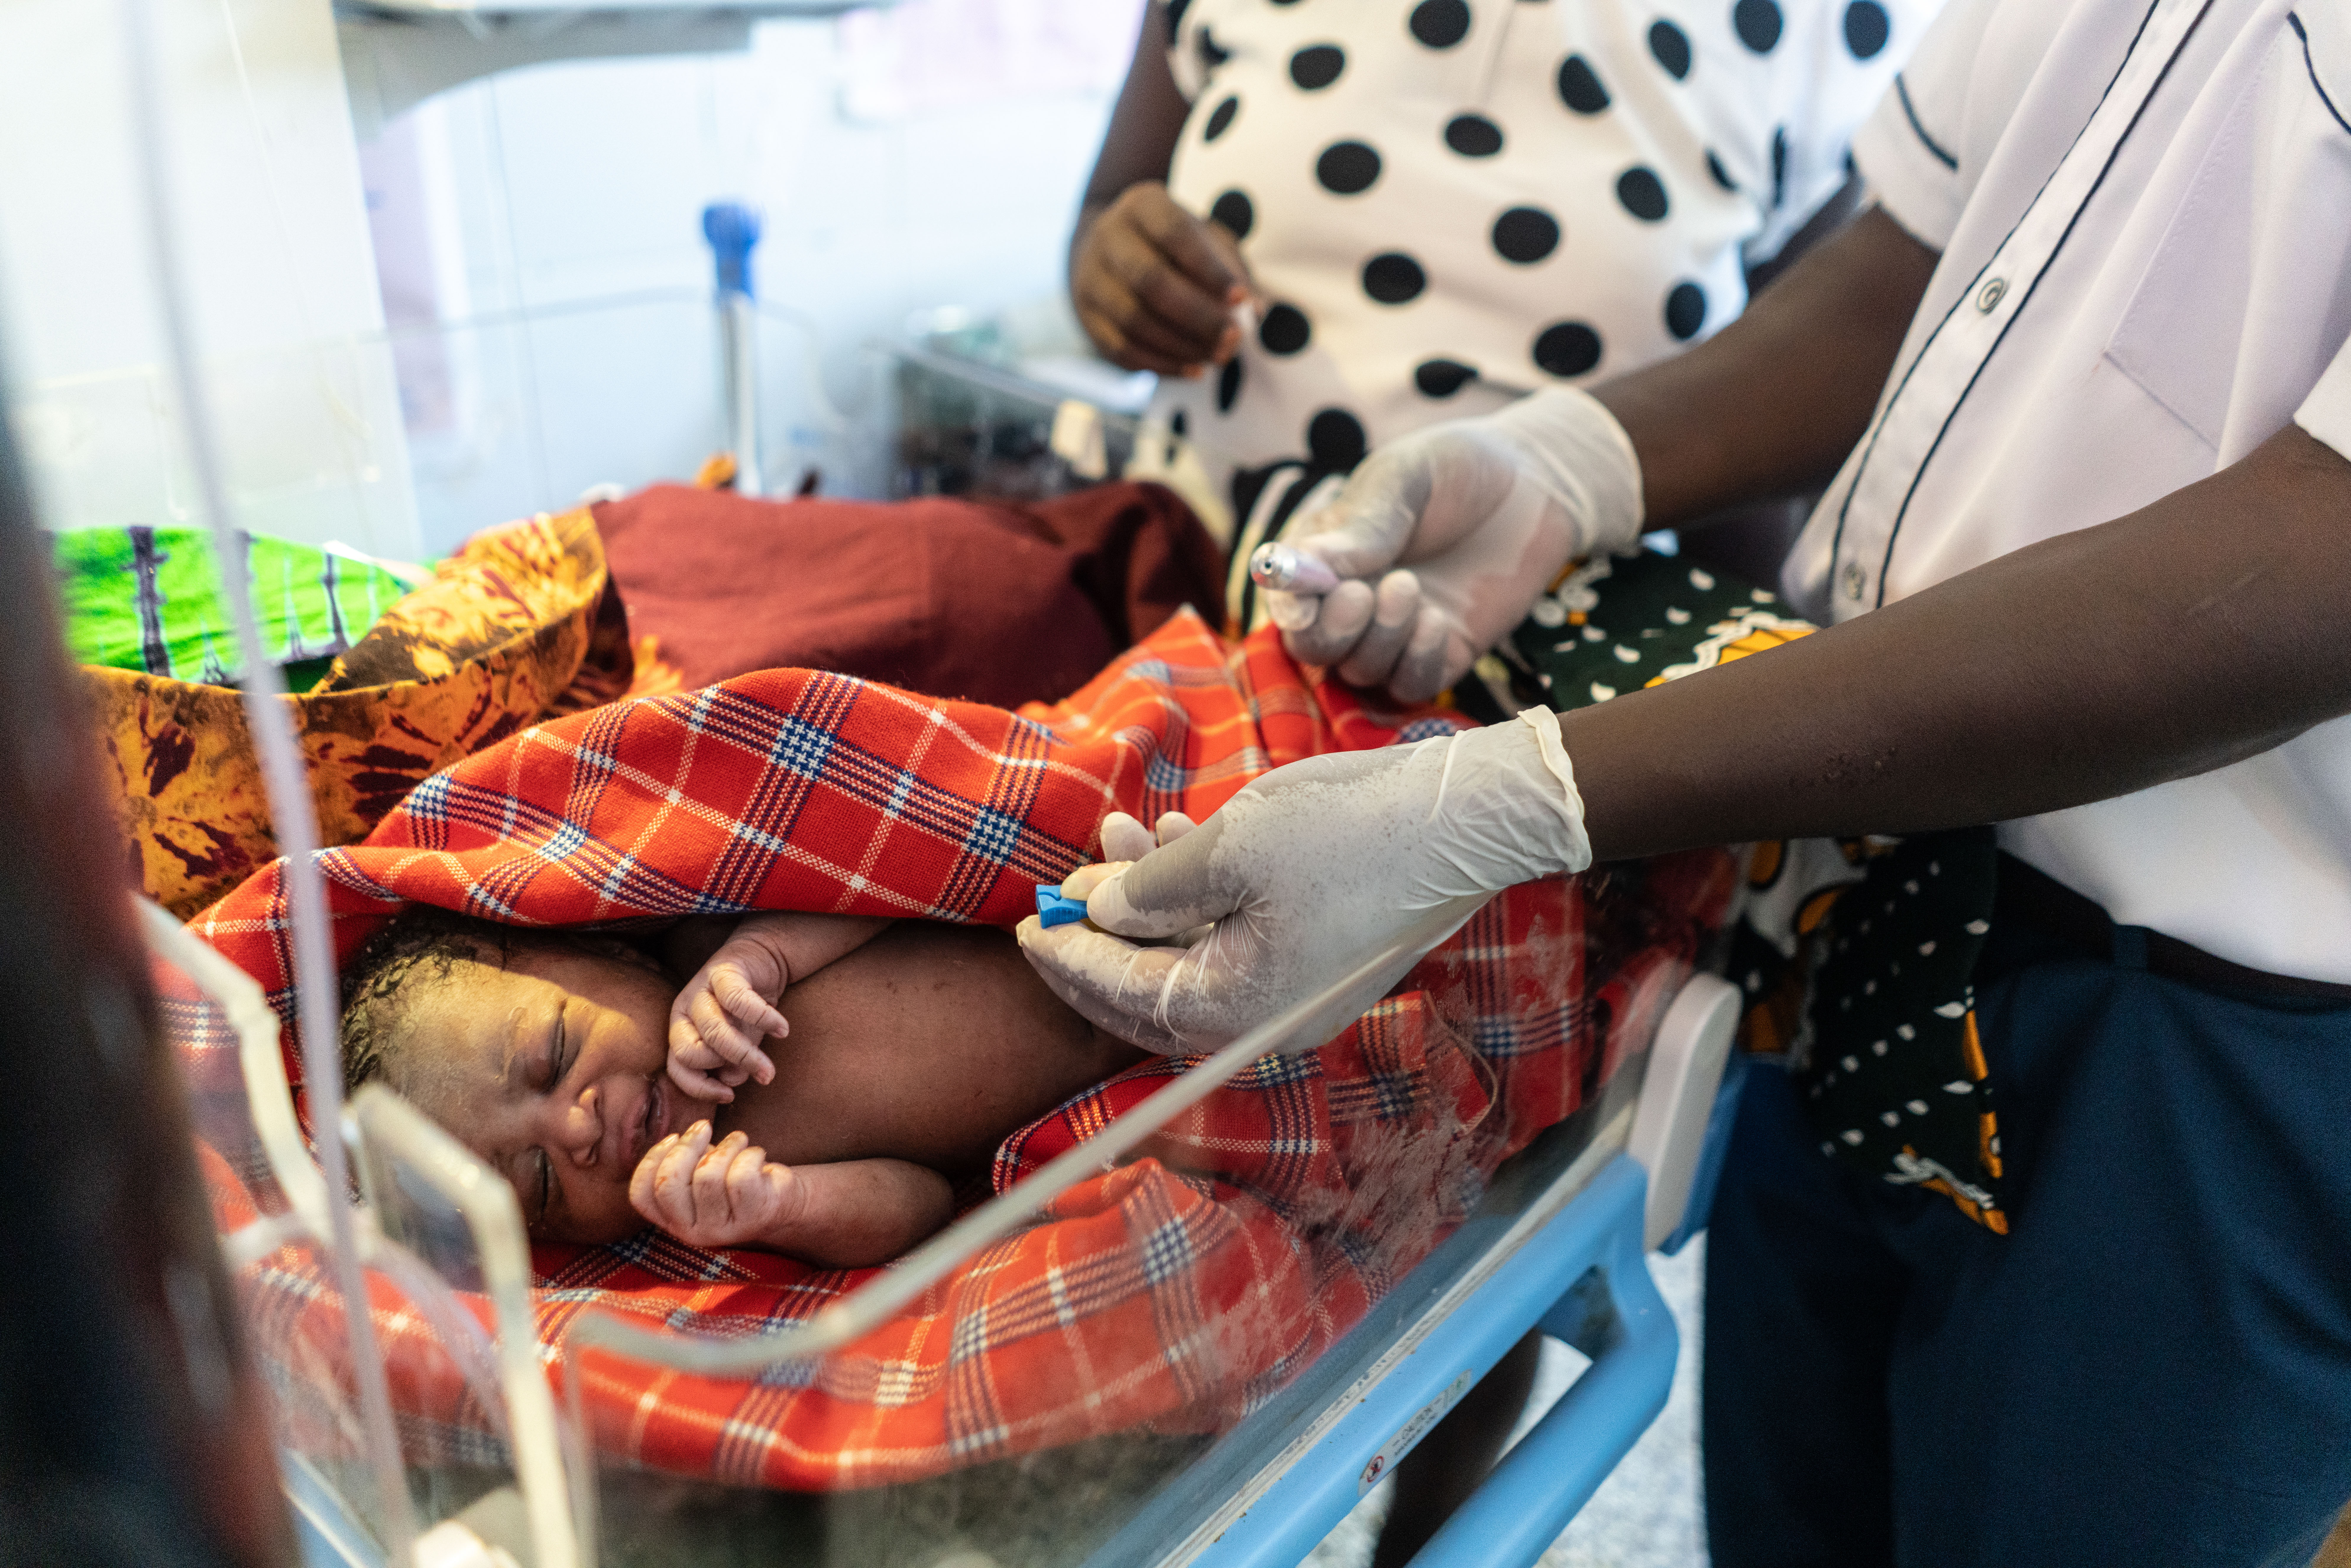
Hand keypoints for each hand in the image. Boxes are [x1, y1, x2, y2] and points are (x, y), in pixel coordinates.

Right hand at [629, 1123, 800, 1248]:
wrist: (784, 1200)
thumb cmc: (735, 1180)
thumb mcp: (701, 1174)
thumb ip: (681, 1164)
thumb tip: (674, 1140)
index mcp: (672, 1221)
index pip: (641, 1195)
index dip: (651, 1160)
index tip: (673, 1137)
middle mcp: (691, 1232)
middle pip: (669, 1184)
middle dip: (686, 1146)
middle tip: (704, 1126)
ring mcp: (722, 1230)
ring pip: (707, 1176)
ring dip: (726, 1146)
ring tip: (738, 1141)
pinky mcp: (752, 1218)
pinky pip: (741, 1175)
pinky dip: (750, 1153)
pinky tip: (756, 1154)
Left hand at [667, 931, 788, 1101]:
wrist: (760, 961)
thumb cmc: (745, 1011)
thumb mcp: (740, 1043)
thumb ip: (732, 1065)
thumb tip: (732, 1081)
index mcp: (682, 1032)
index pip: (677, 1068)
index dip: (700, 1089)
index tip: (729, 1097)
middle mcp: (684, 1011)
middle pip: (690, 1052)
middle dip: (724, 1069)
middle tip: (755, 1074)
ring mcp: (701, 990)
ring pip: (713, 1031)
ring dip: (746, 1054)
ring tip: (770, 1066)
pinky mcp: (723, 972)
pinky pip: (738, 1000)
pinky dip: (763, 1019)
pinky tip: (782, 1030)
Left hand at [1018, 709, 1591, 1052]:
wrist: (1460, 820)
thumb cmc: (1347, 833)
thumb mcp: (1227, 848)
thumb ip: (1152, 887)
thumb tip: (1100, 907)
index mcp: (1232, 1009)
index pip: (1122, 996)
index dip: (1067, 956)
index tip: (1026, 923)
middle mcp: (1260, 1022)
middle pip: (1150, 988)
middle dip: (1103, 929)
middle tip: (1062, 884)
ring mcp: (1291, 996)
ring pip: (1192, 955)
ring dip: (1149, 898)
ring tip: (1119, 833)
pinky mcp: (1314, 961)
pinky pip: (1235, 939)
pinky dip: (1199, 896)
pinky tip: (1176, 835)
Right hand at [1072, 183, 1249, 375]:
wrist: (1108, 248)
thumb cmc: (1172, 246)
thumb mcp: (1205, 239)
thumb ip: (1233, 268)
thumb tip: (1255, 308)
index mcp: (1142, 205)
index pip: (1174, 234)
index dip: (1209, 269)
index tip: (1241, 298)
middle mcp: (1108, 236)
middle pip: (1150, 280)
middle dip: (1198, 316)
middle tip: (1233, 339)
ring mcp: (1091, 277)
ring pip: (1133, 320)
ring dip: (1181, 346)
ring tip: (1217, 357)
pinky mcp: (1086, 315)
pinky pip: (1121, 348)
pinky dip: (1161, 364)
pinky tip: (1192, 369)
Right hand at [1267, 387, 1646, 702]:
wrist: (1537, 484)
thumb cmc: (1459, 470)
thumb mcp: (1404, 479)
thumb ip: (1358, 526)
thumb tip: (1302, 568)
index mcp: (1325, 555)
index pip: (1287, 599)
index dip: (1289, 607)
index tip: (1308, 601)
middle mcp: (1351, 601)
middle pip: (1313, 649)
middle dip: (1331, 632)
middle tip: (1361, 595)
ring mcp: (1395, 633)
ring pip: (1359, 671)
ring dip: (1380, 639)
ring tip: (1410, 587)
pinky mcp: (1441, 655)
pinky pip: (1410, 686)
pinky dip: (1416, 662)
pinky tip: (1437, 620)